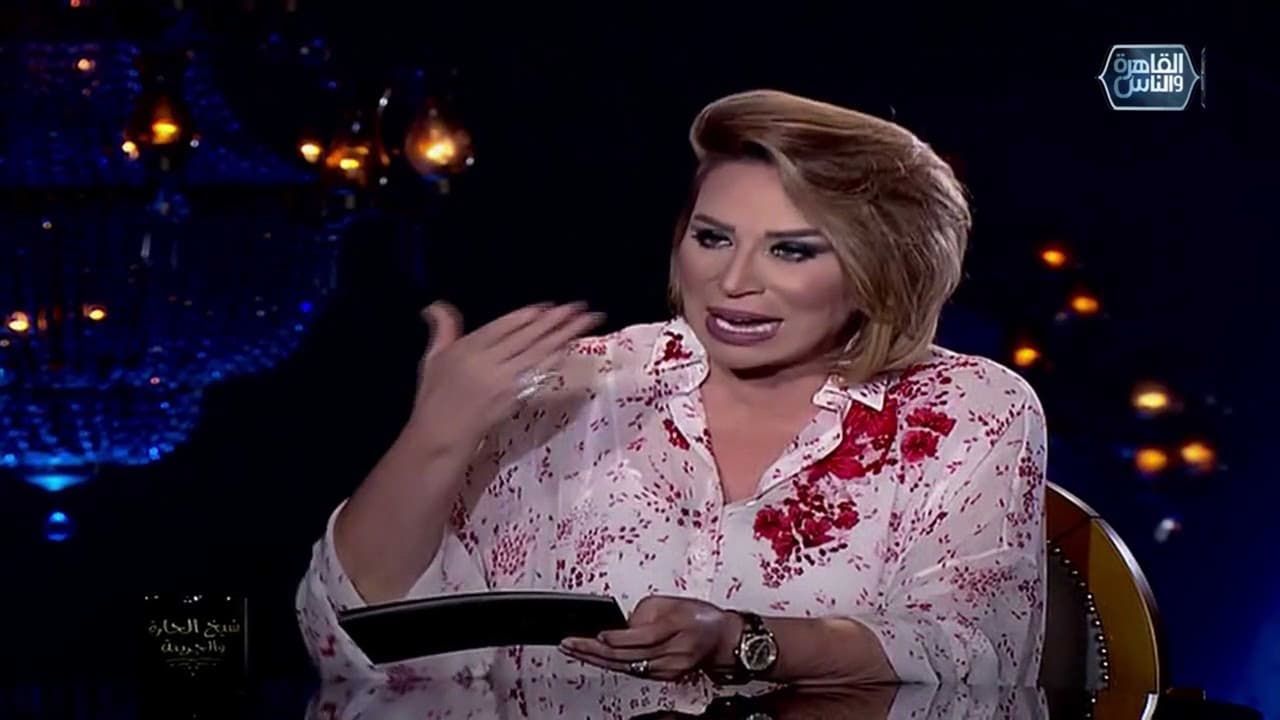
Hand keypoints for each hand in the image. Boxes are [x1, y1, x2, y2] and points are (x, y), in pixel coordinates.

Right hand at [407, 300, 605, 449]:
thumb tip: (437, 305)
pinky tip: (569, 350)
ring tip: (585, 321)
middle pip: (528, 336)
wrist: (441, 435)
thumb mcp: (432, 358)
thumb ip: (442, 329)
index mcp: (469, 348)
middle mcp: (488, 362)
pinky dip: (555, 360)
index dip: (529, 315)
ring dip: (564, 335)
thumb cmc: (435, 398)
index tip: (550, 306)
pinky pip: (539, 375)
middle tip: (580, 307)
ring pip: (539, 352)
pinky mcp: (515, 398)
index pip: (505, 326)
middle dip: (556, 320)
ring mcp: (504, 381)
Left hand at [559, 595, 742, 681]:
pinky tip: (594, 659)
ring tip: (573, 650)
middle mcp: (673, 652)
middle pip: (629, 656)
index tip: (598, 634)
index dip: (618, 638)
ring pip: (627, 667)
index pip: (643, 637)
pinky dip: (612, 665)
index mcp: (677, 626)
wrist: (721, 639)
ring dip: (597, 660)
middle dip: (595, 650)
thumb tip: (621, 627)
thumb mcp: (672, 602)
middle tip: (570, 644)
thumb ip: (644, 612)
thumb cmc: (699, 617)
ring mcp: (669, 668)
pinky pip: (634, 671)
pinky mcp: (664, 676)